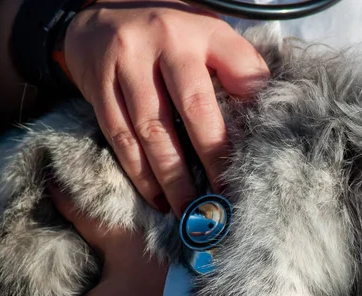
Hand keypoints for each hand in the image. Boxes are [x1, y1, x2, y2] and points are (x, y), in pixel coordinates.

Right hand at [64, 0, 269, 215]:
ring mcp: (127, 63)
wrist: (99, 10)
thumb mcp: (208, 33)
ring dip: (173, 178)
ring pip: (152, 130)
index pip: (238, 72)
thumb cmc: (168, 32)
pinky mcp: (99, 86)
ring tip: (190, 209)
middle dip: (212, 159)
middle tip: (224, 198)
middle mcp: (164, 43)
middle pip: (193, 109)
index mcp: (202, 30)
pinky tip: (156, 197)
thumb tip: (262, 109)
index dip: (250, 117)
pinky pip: (120, 137)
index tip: (257, 160)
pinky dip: (139, 172)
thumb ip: (237, 65)